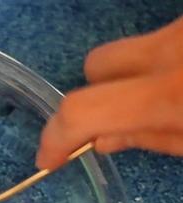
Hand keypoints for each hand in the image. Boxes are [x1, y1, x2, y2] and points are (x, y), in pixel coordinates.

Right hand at [36, 17, 182, 169]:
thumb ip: (149, 139)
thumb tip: (101, 140)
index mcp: (170, 93)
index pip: (81, 110)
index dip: (55, 138)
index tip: (49, 159)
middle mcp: (169, 48)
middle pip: (95, 65)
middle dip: (96, 94)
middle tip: (118, 121)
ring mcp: (180, 27)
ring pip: (126, 49)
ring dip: (129, 76)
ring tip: (156, 98)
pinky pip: (157, 41)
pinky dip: (159, 64)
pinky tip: (180, 81)